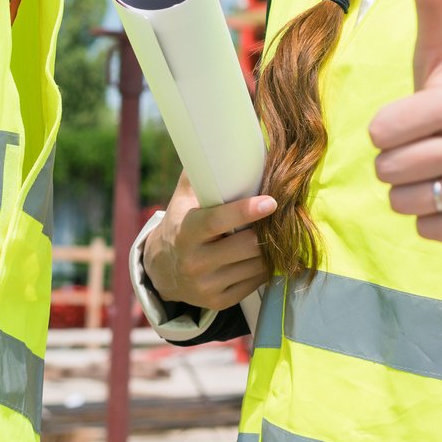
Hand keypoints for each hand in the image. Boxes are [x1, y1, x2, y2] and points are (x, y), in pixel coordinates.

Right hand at [143, 174, 276, 310]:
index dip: (246, 211)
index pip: (218, 221)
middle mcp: (195, 262)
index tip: (271, 201)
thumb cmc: (182, 223)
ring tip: (272, 234)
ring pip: (256, 265)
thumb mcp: (183, 199)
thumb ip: (199, 173)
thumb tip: (217, 140)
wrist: (163, 270)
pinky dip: (264, 267)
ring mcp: (206, 286)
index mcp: (186, 232)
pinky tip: (261, 254)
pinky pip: (256, 282)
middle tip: (278, 218)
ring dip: (269, 249)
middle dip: (265, 231)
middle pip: (247, 246)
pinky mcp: (219, 302)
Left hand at [369, 0, 441, 243]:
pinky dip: (433, 221)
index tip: (412, 124)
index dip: (387, 130)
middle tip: (426, 153)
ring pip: (404, 203)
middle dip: (397, 164)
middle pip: (387, 170)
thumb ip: (433, 11)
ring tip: (438, 176)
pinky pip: (428, 231)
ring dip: (411, 194)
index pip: (381, 131)